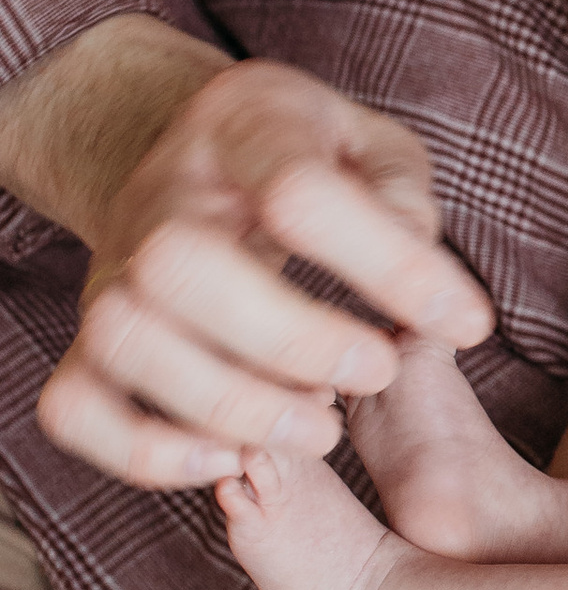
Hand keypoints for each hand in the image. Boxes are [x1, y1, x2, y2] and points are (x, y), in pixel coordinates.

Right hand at [33, 42, 492, 485]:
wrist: (190, 157)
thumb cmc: (307, 159)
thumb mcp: (372, 144)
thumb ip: (403, 198)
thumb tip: (426, 287)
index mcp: (242, 130)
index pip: (299, 190)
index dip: (390, 264)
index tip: (469, 322)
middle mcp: (160, 201)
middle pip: (182, 265)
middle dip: (293, 339)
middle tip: (379, 372)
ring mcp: (112, 275)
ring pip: (125, 342)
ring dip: (230, 404)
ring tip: (321, 426)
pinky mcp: (89, 345)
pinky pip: (76, 408)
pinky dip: (143, 453)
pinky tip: (232, 458)